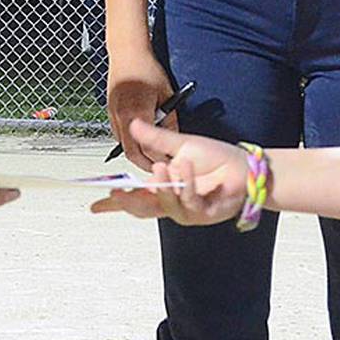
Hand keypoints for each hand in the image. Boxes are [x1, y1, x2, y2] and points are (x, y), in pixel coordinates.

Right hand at [91, 119, 248, 225]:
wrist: (245, 167)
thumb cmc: (216, 158)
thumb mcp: (181, 144)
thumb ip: (156, 138)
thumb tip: (132, 125)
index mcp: (164, 188)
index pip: (135, 197)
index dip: (114, 203)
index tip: (94, 205)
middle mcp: (172, 203)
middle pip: (143, 209)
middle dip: (128, 202)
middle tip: (116, 192)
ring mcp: (187, 211)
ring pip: (164, 206)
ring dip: (162, 186)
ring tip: (162, 166)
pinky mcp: (203, 214)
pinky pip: (188, 202)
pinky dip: (184, 184)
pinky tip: (184, 168)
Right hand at [107, 47, 174, 169]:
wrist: (126, 54)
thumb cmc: (146, 69)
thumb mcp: (166, 95)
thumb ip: (169, 119)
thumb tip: (175, 138)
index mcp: (138, 113)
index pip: (149, 148)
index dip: (161, 160)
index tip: (170, 164)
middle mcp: (122, 117)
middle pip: (132, 153)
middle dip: (146, 164)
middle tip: (160, 169)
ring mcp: (113, 116)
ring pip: (124, 146)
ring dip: (137, 155)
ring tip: (152, 157)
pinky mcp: (110, 113)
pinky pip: (119, 136)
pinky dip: (129, 143)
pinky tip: (140, 142)